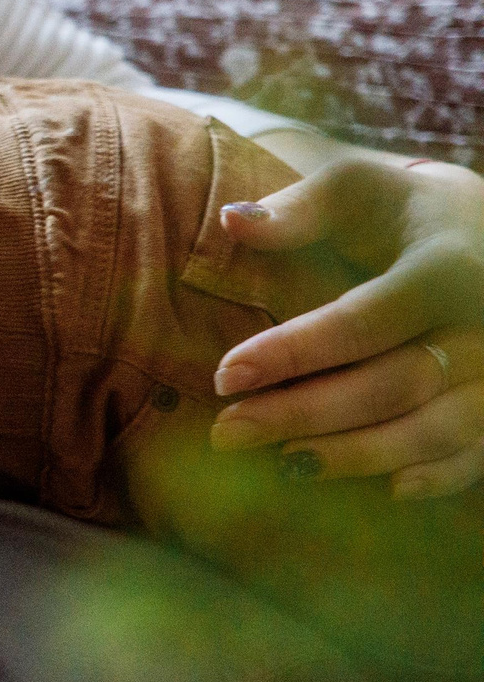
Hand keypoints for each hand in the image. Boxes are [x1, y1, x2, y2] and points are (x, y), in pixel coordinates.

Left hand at [213, 154, 483, 496]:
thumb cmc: (402, 212)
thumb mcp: (356, 190)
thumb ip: (300, 207)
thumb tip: (232, 220)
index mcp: (443, 268)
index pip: (361, 322)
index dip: (292, 352)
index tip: (223, 377)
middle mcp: (483, 326)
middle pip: (391, 385)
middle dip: (306, 415)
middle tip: (226, 433)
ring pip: (434, 429)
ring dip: (359, 455)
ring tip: (281, 467)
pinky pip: (478, 452)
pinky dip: (437, 476)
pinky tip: (385, 491)